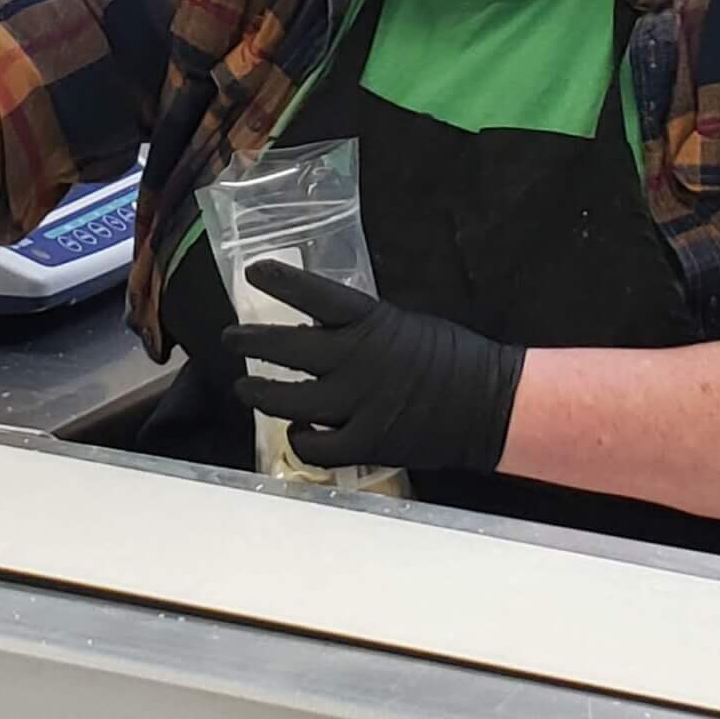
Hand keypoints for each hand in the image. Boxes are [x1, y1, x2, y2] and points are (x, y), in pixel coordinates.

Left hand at [225, 261, 524, 473]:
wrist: (487, 404)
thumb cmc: (450, 357)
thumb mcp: (402, 325)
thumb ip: (360, 329)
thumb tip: (317, 331)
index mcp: (371, 322)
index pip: (314, 295)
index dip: (281, 282)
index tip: (253, 272)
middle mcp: (357, 360)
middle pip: (287, 349)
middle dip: (251, 343)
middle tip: (232, 338)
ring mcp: (358, 404)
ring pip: (290, 401)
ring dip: (261, 393)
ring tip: (246, 388)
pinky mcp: (366, 442)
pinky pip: (316, 446)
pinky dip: (299, 439)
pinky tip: (296, 431)